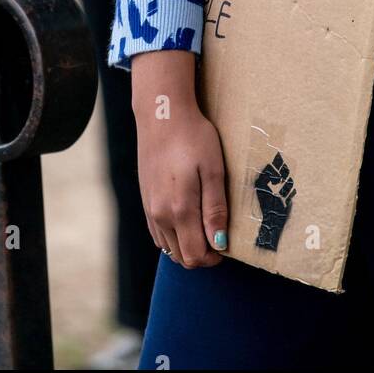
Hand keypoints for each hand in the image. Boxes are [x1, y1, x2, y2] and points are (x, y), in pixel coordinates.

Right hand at [132, 52, 227, 267]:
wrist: (163, 115)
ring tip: (206, 225)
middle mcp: (160, 215)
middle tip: (220, 235)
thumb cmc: (193, 138)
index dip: (214, 258)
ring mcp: (150, 209)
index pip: (195, 256)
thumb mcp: (213, 170)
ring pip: (169, 248)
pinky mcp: (145, 200)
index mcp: (179, 209)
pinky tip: (188, 218)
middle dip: (203, 255)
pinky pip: (159, 234)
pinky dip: (174, 236)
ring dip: (188, 246)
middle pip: (182, 257)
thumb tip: (219, 244)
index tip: (227, 244)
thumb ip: (215, 210)